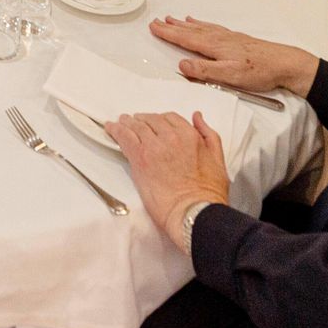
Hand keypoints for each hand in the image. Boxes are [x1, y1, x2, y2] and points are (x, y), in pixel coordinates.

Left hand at [105, 112, 229, 250]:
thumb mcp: (218, 159)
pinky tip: (110, 128)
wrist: (194, 211)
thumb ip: (208, 134)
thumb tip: (197, 116)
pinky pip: (124, 136)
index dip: (159, 120)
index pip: (170, 118)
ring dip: (127, 123)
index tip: (153, 123)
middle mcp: (171, 136)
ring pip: (136, 126)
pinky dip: (115, 130)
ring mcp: (154, 146)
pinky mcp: (140, 157)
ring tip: (121, 123)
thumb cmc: (207, 192)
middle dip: (142, 120)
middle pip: (151, 120)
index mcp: (190, 135)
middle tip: (133, 121)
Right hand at [148, 15, 319, 94]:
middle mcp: (219, 38)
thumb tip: (181, 65)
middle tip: (157, 21)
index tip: (153, 27)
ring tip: (173, 19)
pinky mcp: (236, 39)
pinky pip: (211, 27)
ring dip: (185, 23)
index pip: (185, 38)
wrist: (285, 64)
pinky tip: (200, 22)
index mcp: (214, 46)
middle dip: (173, 26)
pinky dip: (201, 23)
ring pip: (200, 27)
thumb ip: (204, 71)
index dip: (168, 33)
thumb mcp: (229, 76)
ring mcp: (228, 37)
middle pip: (190, 30)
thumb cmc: (258, 71)